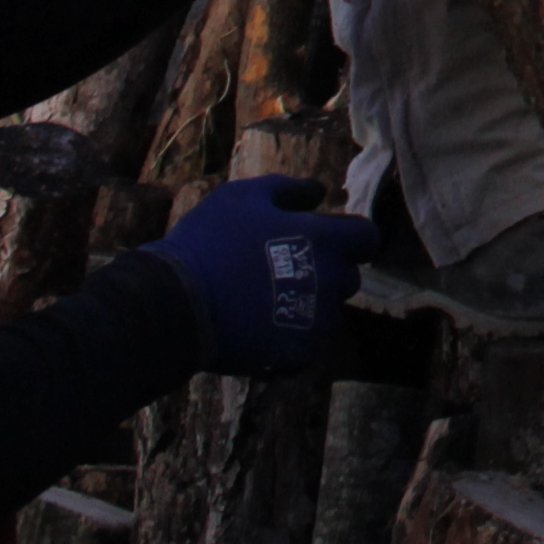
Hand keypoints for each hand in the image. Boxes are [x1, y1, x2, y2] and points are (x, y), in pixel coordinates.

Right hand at [145, 174, 377, 374]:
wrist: (176, 302)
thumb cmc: (209, 241)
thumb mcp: (243, 197)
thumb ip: (288, 189)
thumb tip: (318, 190)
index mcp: (325, 240)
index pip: (367, 238)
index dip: (349, 238)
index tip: (325, 241)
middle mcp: (332, 280)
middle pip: (347, 277)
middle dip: (325, 273)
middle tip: (281, 272)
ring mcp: (317, 321)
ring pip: (327, 314)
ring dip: (307, 308)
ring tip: (263, 303)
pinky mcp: (298, 354)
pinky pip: (306, 346)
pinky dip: (288, 340)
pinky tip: (256, 331)